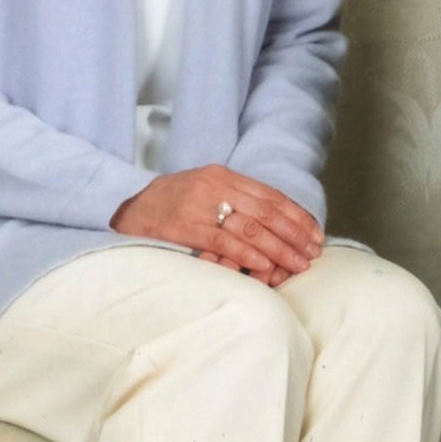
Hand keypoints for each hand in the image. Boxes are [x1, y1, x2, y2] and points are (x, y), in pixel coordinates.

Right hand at [112, 164, 323, 285]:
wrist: (125, 207)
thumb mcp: (205, 192)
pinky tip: (266, 265)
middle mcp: (215, 186)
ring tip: (297, 264)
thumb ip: (236, 201)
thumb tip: (277, 224)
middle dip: (294, 234)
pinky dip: (249, 254)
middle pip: (267, 211)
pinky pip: (224, 242)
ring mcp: (199, 206)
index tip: (315, 234)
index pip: (271, 196)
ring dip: (279, 248)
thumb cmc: (171, 205)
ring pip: (250, 227)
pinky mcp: (184, 227)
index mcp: (224, 176)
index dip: (297, 216)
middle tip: (313, 253)